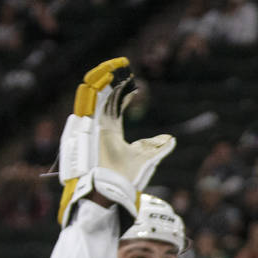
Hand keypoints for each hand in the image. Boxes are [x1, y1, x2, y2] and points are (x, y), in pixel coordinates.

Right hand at [58, 57, 175, 223]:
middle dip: (113, 79)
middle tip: (124, 65)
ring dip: (103, 77)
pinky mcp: (86, 127)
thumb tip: (171, 138)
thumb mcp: (146, 158)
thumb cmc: (126, 179)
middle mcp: (98, 126)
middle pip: (103, 96)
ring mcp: (91, 125)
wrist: (112, 192)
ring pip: (93, 94)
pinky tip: (104, 74)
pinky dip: (94, 86)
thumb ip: (157, 147)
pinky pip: (86, 101)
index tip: (134, 82)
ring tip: (116, 65)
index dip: (123, 92)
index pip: (114, 105)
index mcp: (109, 131)